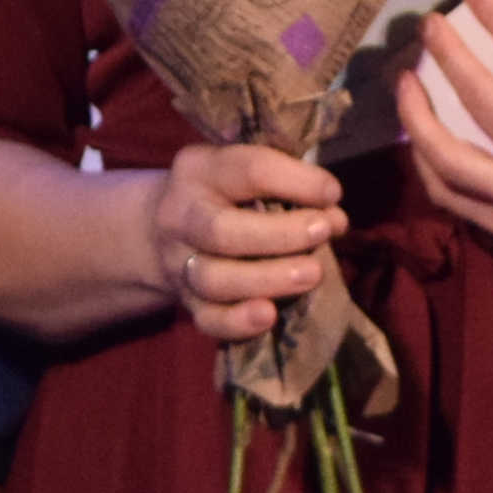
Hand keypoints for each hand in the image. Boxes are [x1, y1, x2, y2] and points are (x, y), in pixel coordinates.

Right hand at [147, 142, 348, 345]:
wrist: (157, 228)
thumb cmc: (222, 194)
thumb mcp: (241, 172)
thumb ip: (287, 186)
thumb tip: (334, 217)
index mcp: (199, 170)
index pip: (248, 170)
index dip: (297, 182)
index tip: (333, 193)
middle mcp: (181, 216)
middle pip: (222, 231)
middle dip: (281, 234)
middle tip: (324, 231)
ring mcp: (179, 263)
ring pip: (215, 280)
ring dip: (269, 278)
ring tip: (313, 273)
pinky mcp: (186, 302)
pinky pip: (208, 320)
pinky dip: (239, 322)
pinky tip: (270, 315)